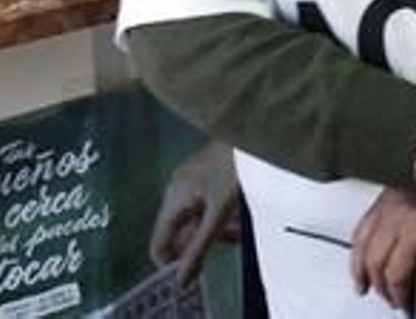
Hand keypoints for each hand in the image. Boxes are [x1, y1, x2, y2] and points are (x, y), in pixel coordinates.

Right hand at [149, 141, 240, 286]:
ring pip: (197, 223)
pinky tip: (239, 216)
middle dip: (203, 244)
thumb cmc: (234, 169)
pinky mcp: (207, 181)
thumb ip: (199, 249)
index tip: (194, 275)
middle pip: (181, 234)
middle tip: (230, 240)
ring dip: (217, 232)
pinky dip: (222, 218)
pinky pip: (207, 210)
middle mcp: (177, 192)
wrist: (256, 135)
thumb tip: (181, 280)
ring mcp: (192, 186)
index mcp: (173, 198)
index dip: (173, 264)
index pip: (159, 244)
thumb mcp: (218, 215)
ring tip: (239, 226)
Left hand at [351, 187, 415, 318]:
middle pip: (375, 262)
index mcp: (391, 198)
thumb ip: (406, 208)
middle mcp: (398, 215)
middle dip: (380, 287)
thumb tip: (399, 240)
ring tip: (409, 308)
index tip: (361, 281)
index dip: (358, 266)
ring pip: (395, 278)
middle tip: (389, 299)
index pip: (362, 238)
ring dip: (400, 299)